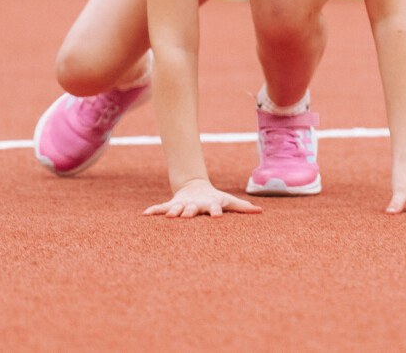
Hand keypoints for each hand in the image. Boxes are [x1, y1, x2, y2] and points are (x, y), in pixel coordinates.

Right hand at [143, 179, 261, 218]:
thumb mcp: (228, 201)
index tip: (217, 218)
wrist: (195, 187)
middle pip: (193, 209)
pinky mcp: (172, 205)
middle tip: (186, 216)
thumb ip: (242, 207)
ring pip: (176, 209)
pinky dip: (153, 211)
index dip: (216, 212)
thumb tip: (260, 210)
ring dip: (172, 212)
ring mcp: (183, 204)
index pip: (215, 208)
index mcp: (210, 204)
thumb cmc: (215, 199)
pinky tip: (144, 214)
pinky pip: (161, 208)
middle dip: (189, 212)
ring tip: (167, 216)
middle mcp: (196, 204)